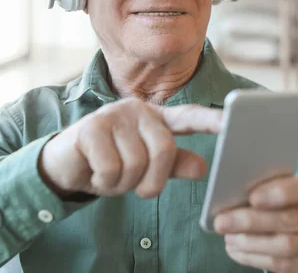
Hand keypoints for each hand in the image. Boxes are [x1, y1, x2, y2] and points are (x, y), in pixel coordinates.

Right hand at [39, 98, 221, 197]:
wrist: (64, 165)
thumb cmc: (110, 163)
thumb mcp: (144, 168)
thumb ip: (173, 165)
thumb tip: (202, 168)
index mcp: (155, 118)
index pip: (188, 116)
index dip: (211, 120)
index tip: (233, 123)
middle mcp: (137, 110)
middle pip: (164, 149)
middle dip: (152, 180)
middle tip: (136, 187)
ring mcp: (113, 116)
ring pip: (136, 163)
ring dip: (123, 184)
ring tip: (110, 175)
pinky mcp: (91, 128)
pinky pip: (112, 168)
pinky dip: (104, 181)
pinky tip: (94, 171)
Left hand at [214, 172, 297, 272]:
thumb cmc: (297, 197)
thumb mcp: (293, 184)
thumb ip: (272, 185)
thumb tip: (236, 192)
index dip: (280, 193)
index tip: (252, 197)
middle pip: (292, 221)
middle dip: (253, 221)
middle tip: (222, 221)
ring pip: (285, 247)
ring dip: (250, 242)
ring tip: (226, 235)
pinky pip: (281, 266)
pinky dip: (253, 257)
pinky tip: (235, 248)